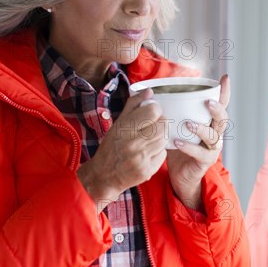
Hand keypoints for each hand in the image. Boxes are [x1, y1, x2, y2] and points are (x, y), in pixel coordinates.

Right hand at [77, 88, 167, 211]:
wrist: (103, 175)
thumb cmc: (111, 146)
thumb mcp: (118, 123)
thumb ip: (133, 105)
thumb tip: (149, 91)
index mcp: (125, 128)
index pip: (153, 111)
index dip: (155, 110)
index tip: (151, 113)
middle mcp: (133, 143)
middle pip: (163, 125)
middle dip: (160, 123)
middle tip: (153, 127)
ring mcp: (141, 158)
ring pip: (164, 140)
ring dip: (160, 138)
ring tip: (150, 139)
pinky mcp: (147, 171)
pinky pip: (163, 155)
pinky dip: (159, 152)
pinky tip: (149, 152)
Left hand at [166, 74, 230, 209]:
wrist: (179, 175)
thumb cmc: (177, 145)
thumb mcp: (175, 125)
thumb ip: (170, 110)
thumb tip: (152, 90)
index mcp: (209, 121)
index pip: (221, 104)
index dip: (225, 91)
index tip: (225, 78)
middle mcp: (215, 133)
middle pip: (223, 119)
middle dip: (218, 109)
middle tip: (208, 103)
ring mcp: (212, 148)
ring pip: (213, 136)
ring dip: (201, 128)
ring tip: (188, 124)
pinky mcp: (205, 161)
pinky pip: (200, 153)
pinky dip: (189, 147)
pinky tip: (177, 142)